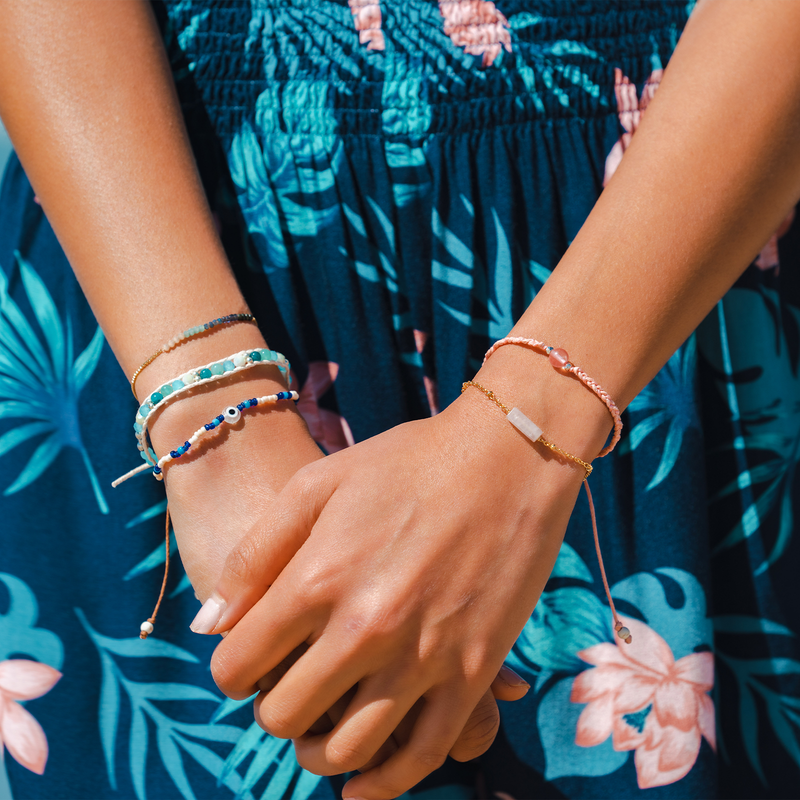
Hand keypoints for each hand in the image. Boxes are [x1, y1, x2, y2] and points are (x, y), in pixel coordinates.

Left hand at [145, 364, 530, 770]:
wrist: (508, 459)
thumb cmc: (408, 462)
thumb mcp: (318, 483)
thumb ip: (255, 554)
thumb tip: (209, 625)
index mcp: (316, 579)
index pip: (237, 667)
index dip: (233, 669)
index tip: (249, 659)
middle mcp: (363, 629)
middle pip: (284, 716)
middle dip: (272, 708)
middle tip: (289, 685)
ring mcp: (422, 657)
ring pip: (347, 752)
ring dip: (319, 754)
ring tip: (319, 736)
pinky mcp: (472, 673)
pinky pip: (421, 756)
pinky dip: (385, 784)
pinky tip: (364, 785)